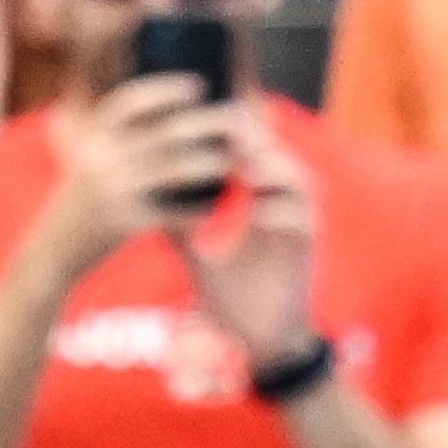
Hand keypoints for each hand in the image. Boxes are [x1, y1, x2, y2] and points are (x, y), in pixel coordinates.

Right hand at [34, 70, 241, 284]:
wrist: (52, 248)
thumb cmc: (81, 197)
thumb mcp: (85, 155)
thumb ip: (115, 132)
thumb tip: (169, 107)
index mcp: (93, 135)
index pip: (131, 100)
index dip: (166, 90)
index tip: (199, 86)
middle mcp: (102, 157)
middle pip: (169, 130)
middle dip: (212, 120)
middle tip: (241, 118)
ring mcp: (114, 188)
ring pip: (177, 168)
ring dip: (212, 161)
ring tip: (231, 160)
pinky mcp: (125, 220)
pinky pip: (174, 211)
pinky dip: (198, 210)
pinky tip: (213, 208)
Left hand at [167, 107, 318, 366]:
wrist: (253, 333)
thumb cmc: (226, 288)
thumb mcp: (192, 244)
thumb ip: (175, 214)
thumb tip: (140, 188)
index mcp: (256, 197)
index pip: (247, 152)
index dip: (231, 130)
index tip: (199, 114)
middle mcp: (281, 202)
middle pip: (273, 155)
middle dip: (251, 138)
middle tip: (222, 123)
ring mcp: (298, 222)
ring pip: (294, 179)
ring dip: (270, 168)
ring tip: (243, 162)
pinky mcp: (307, 248)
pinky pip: (302, 220)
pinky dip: (280, 211)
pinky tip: (258, 210)